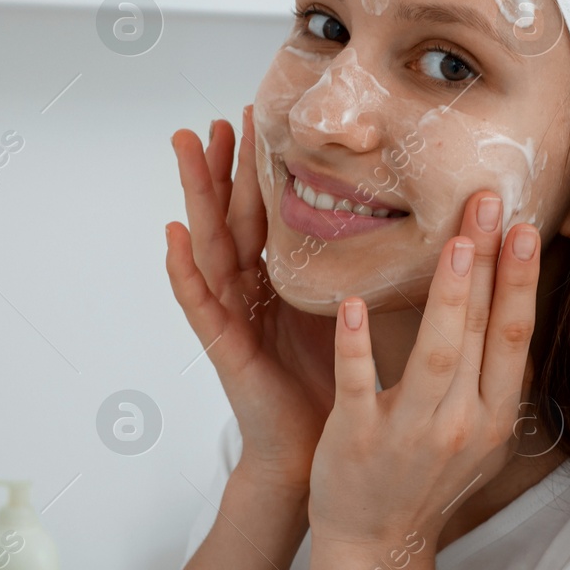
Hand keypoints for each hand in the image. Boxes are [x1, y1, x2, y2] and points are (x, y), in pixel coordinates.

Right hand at [166, 106, 337, 494]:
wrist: (317, 453)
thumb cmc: (334, 387)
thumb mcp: (350, 313)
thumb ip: (356, 270)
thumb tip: (394, 220)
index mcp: (280, 282)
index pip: (266, 212)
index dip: (259, 167)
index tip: (260, 116)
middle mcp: (250, 293)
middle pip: (232, 217)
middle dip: (223, 165)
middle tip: (218, 115)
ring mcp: (232, 318)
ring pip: (210, 244)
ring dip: (197, 194)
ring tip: (186, 147)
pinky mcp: (225, 349)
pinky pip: (200, 304)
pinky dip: (183, 270)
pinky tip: (174, 237)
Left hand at [306, 190, 541, 547]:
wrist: (377, 544)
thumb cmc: (426, 480)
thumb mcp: (480, 436)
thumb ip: (495, 378)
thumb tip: (515, 307)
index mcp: (495, 416)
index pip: (515, 335)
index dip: (522, 280)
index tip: (525, 226)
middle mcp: (463, 424)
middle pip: (483, 331)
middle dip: (491, 264)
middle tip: (490, 202)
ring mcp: (411, 433)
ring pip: (436, 355)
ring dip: (449, 298)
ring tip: (453, 243)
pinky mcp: (358, 440)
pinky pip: (360, 385)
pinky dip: (358, 346)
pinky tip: (354, 304)